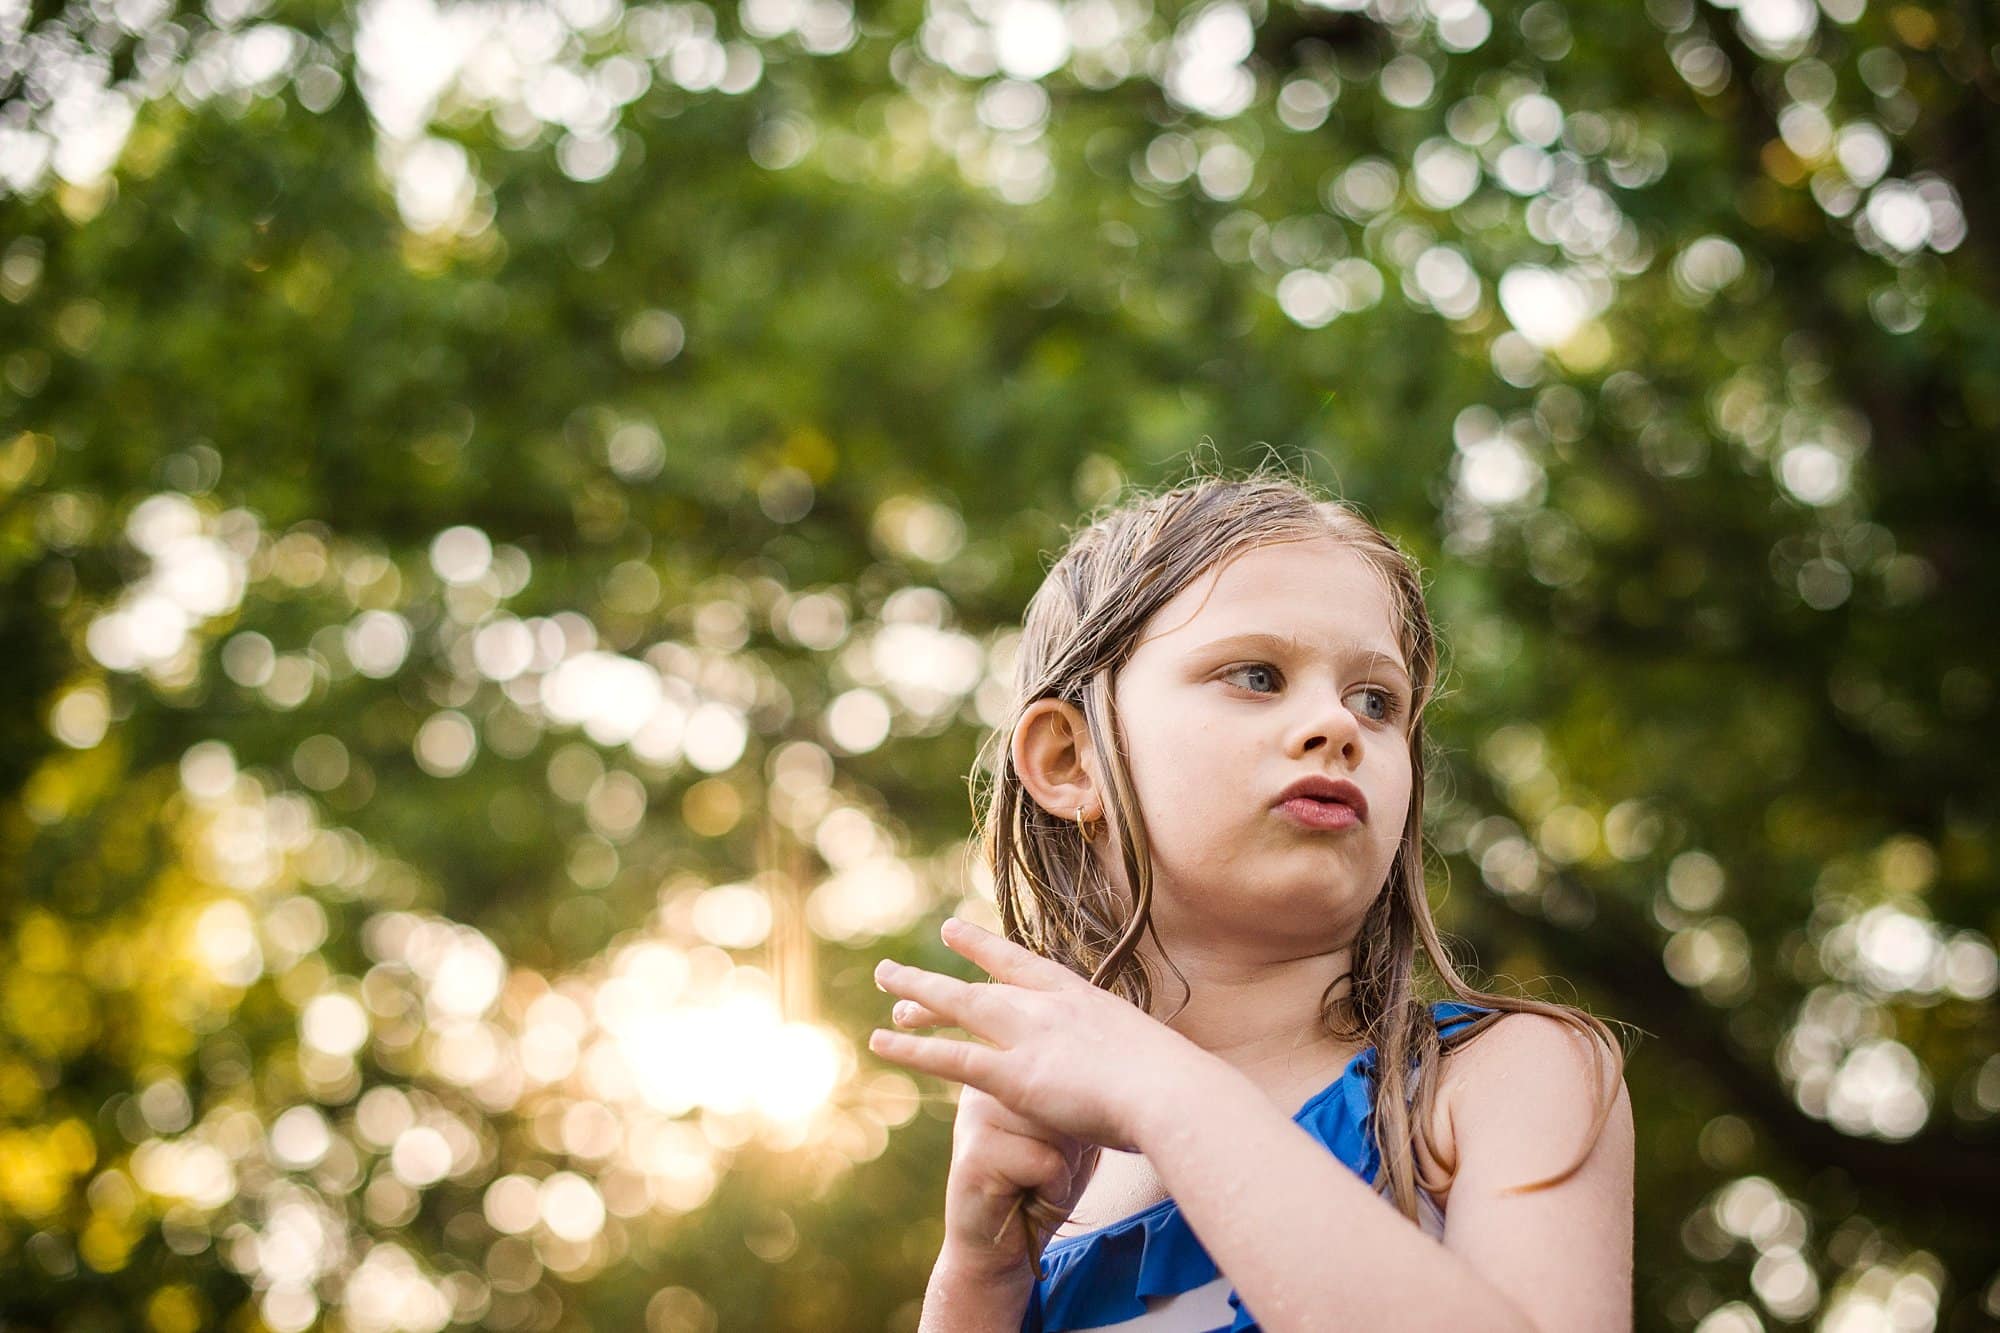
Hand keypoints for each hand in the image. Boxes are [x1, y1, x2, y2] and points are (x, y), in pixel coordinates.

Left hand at [868, 916, 1202, 1156]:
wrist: (1175, 1092)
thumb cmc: (1178, 1086)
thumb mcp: (1151, 1058)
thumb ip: (1126, 1059)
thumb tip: (1133, 1072)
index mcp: (1083, 998)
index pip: (1025, 965)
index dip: (987, 948)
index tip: (956, 931)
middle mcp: (1050, 1006)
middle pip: (984, 982)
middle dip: (941, 973)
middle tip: (900, 969)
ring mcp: (1029, 1034)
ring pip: (959, 1005)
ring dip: (918, 992)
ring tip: (883, 977)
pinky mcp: (1013, 1073)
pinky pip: (951, 1058)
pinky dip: (912, 1050)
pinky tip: (880, 1043)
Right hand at [933, 1082, 1099, 1277]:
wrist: (998, 1245)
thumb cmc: (1040, 1185)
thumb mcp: (1069, 1132)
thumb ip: (1079, 1096)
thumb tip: (1110, 1073)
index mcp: (1005, 1069)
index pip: (1070, 1074)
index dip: (1079, 1118)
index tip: (1055, 1142)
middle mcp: (985, 1084)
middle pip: (1064, 1099)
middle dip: (1071, 1144)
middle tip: (1042, 1167)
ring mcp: (976, 1115)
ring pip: (1057, 1129)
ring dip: (1062, 1166)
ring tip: (1034, 1180)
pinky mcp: (975, 1154)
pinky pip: (1045, 1162)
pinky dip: (1051, 1188)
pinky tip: (1024, 1197)